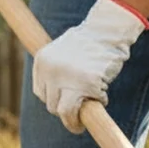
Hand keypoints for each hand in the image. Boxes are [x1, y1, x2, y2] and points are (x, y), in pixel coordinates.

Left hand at [33, 0, 148, 133]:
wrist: (106, 30)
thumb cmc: (89, 42)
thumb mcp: (63, 53)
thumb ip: (56, 72)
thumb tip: (57, 103)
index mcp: (42, 61)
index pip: (41, 93)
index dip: (55, 100)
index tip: (66, 101)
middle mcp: (50, 70)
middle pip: (51, 106)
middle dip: (66, 109)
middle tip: (80, 106)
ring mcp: (68, 78)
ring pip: (65, 112)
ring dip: (76, 117)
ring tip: (87, 112)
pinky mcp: (87, 84)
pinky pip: (90, 106)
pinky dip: (99, 103)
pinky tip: (103, 96)